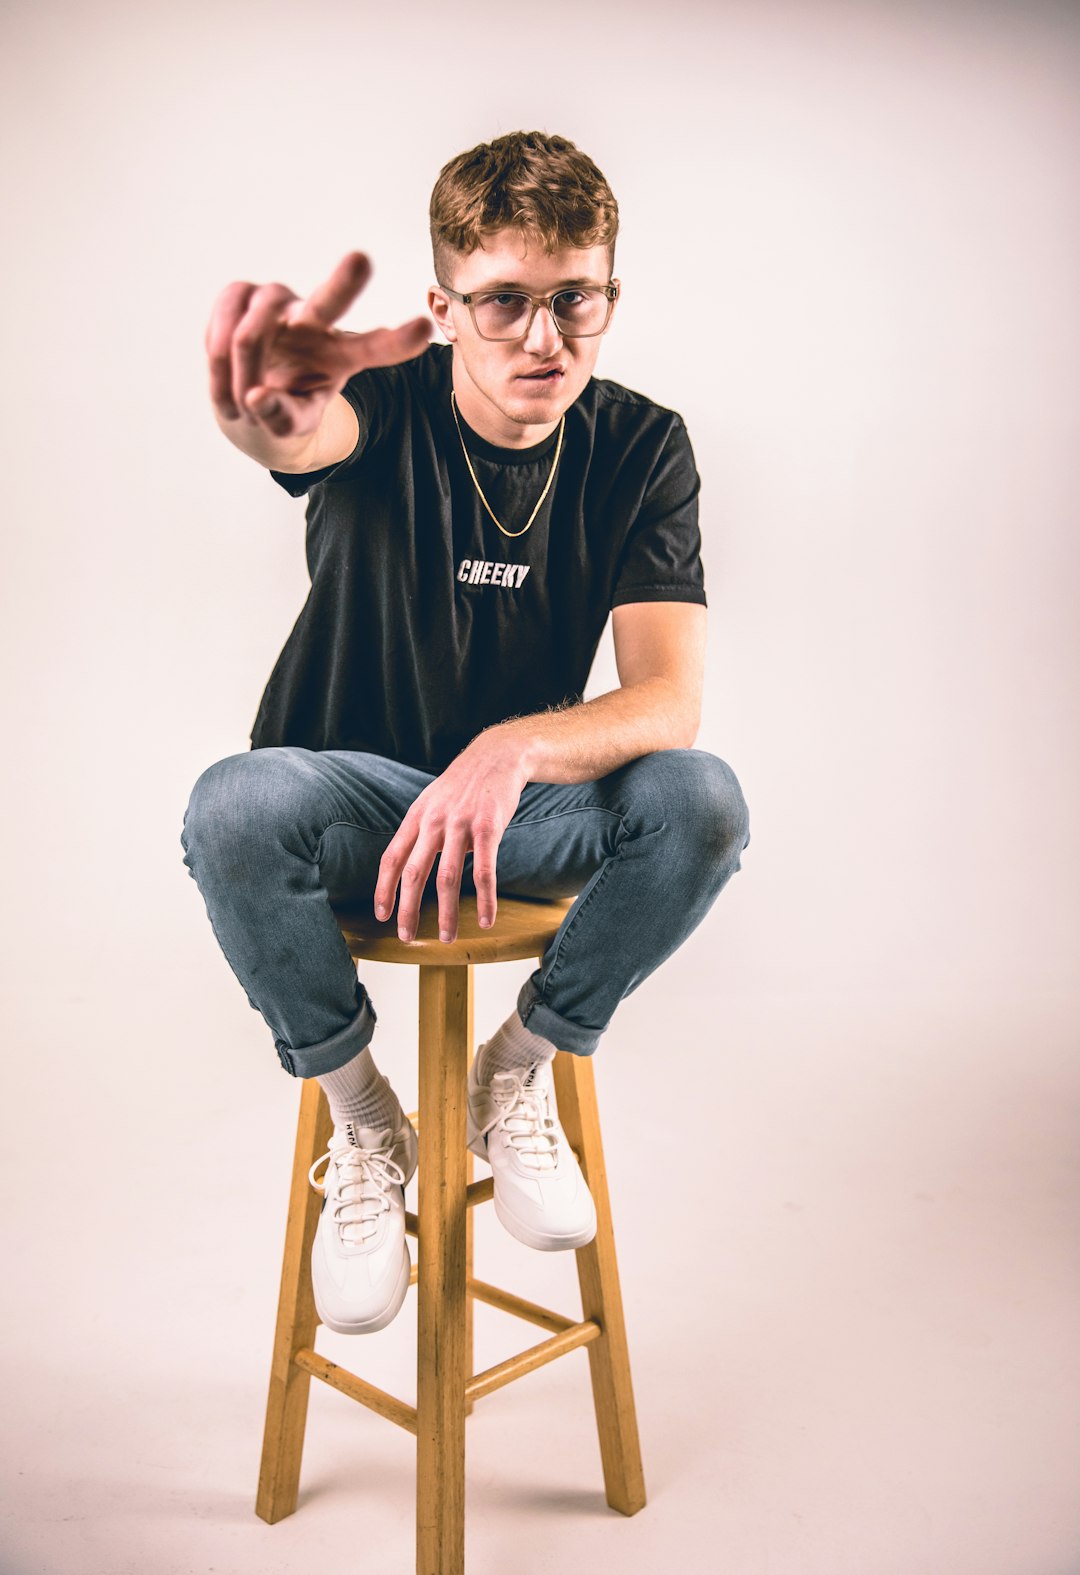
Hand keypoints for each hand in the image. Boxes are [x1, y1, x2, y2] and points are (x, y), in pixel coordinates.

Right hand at [205, 251, 430, 437]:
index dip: (396, 341)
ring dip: (239, 375)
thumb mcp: (292, 424)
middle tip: (361, 260)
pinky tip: (224, 374)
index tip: (423, 328)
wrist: (246, 392)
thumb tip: (256, 398)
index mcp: (341, 353)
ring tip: (240, 402)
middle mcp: (314, 320)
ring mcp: (277, 302)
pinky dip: (217, 360)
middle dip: (344, 282)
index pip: (375, 347)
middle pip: (329, 301)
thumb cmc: (282, 405)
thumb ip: (281, 419)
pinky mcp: (240, 292)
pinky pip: (223, 325)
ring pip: (251, 335)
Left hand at [374, 731, 528, 943]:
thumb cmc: (465, 784)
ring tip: (447, 937)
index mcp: (417, 817)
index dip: (384, 889)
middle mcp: (433, 822)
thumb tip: (412, 866)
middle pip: (414, 873)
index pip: (392, 858)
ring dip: (447, 912)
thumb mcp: (433, 801)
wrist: (498, 755)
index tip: (381, 915)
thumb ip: (421, 831)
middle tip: (406, 937)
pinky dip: (485, 899)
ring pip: (447, 878)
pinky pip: (484, 871)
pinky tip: (486, 919)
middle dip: (408, 910)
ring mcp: (460, 825)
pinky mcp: (488, 828)